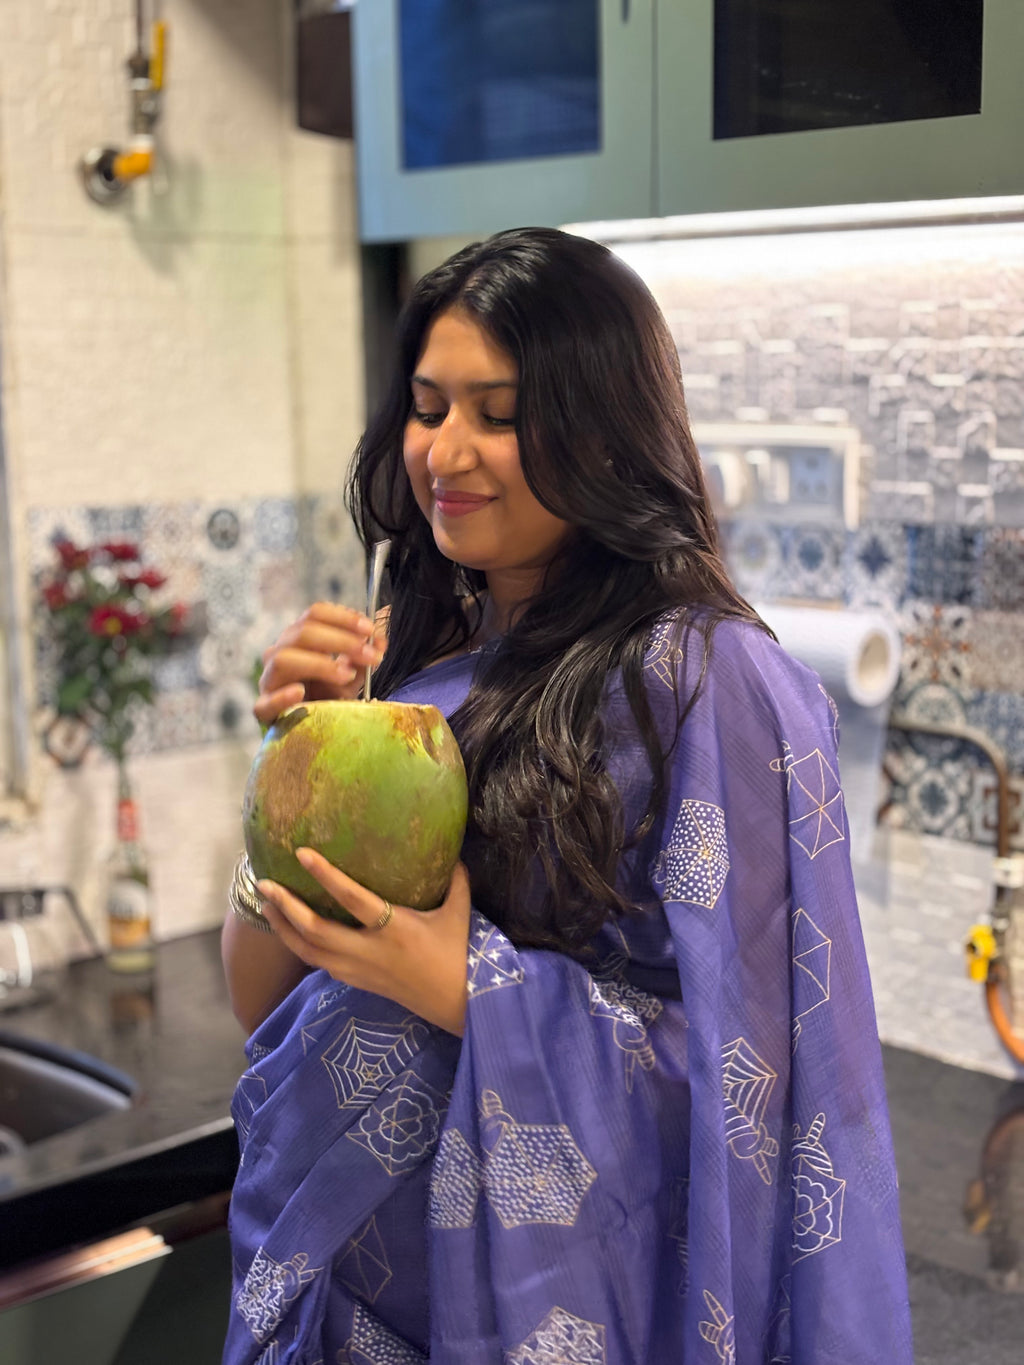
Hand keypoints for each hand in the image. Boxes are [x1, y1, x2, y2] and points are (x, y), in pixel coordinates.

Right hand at [254, 603, 387, 725]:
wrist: (314, 730)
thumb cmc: (330, 696)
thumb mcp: (352, 675)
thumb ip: (365, 657)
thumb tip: (380, 641)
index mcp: (299, 639)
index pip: (315, 614)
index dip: (343, 618)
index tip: (369, 630)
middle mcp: (280, 652)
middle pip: (302, 632)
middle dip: (340, 641)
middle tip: (368, 655)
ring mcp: (269, 680)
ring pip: (283, 659)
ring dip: (319, 664)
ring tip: (346, 675)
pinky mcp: (264, 709)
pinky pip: (264, 702)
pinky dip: (282, 696)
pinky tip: (299, 693)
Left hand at [254, 850, 471, 1036]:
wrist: (457, 1005)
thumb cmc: (459, 954)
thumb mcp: (460, 913)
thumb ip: (456, 880)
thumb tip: (455, 849)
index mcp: (396, 930)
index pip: (354, 900)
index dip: (327, 876)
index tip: (302, 854)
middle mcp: (371, 951)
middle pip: (317, 931)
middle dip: (287, 908)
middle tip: (264, 884)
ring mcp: (359, 971)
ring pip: (310, 952)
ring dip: (284, 929)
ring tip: (266, 905)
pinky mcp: (357, 982)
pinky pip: (320, 963)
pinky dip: (301, 946)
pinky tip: (291, 931)